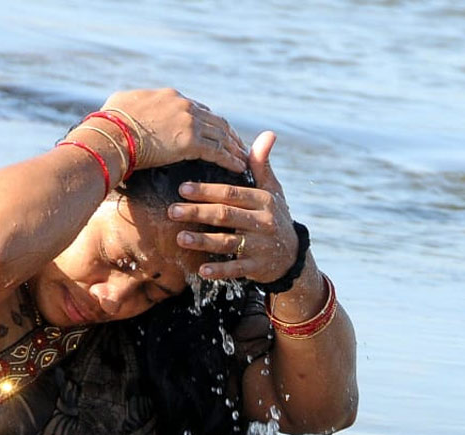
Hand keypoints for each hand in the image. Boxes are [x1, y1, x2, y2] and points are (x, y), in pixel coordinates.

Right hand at [102, 88, 247, 172]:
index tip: (218, 132)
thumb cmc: (108, 124)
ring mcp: (189, 122)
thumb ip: (135, 108)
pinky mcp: (190, 141)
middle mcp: (183, 105)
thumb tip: (127, 112)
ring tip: (244, 158)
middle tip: (239, 146)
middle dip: (229, 134)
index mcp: (170, 96)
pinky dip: (230, 159)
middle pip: (215, 120)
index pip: (198, 109)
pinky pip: (218, 151)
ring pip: (221, 135)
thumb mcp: (122, 106)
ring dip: (234, 147)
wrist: (109, 133)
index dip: (210, 122)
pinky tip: (239, 167)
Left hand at [167, 131, 299, 281]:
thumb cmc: (275, 216)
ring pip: (228, 242)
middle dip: (197, 213)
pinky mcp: (257, 267)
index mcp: (263, 201)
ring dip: (203, 241)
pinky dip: (220, 271)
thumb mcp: (273, 190)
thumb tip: (268, 134)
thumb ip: (263, 165)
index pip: (232, 194)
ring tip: (180, 238)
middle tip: (171, 211)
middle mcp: (263, 222)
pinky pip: (236, 270)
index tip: (182, 188)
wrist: (293, 256)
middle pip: (226, 216)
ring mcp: (260, 247)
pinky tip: (202, 270)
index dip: (207, 190)